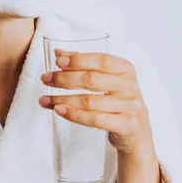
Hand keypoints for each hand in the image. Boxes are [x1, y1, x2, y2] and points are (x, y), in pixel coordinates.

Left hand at [39, 50, 154, 154]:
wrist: (137, 130)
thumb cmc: (117, 99)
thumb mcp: (107, 79)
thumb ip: (85, 64)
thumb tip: (59, 53)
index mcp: (126, 69)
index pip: (102, 60)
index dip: (78, 60)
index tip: (58, 62)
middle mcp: (130, 86)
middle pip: (92, 80)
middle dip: (64, 79)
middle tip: (45, 79)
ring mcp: (129, 107)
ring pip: (89, 101)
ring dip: (62, 100)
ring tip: (45, 99)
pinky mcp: (125, 125)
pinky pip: (95, 120)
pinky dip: (74, 115)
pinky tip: (59, 110)